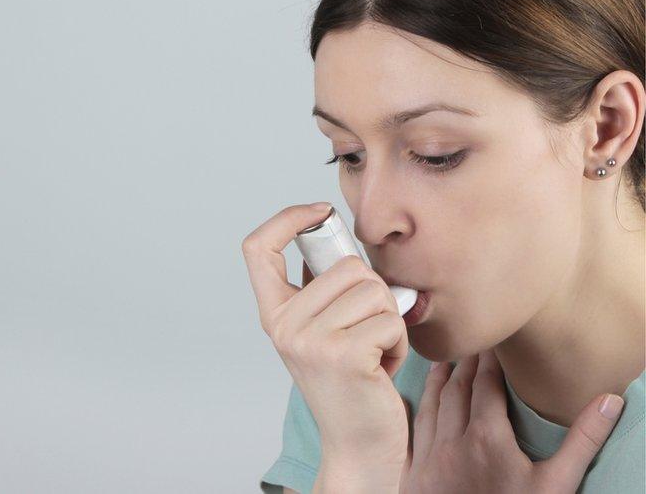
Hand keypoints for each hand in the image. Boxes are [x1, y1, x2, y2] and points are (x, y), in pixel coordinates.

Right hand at [242, 203, 410, 476]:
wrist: (359, 442)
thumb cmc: (351, 381)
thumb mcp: (322, 330)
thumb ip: (323, 288)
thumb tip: (339, 236)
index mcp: (273, 313)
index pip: (257, 247)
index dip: (287, 218)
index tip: (319, 212)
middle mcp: (283, 325)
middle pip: (346, 265)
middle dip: (374, 292)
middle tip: (366, 329)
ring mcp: (310, 340)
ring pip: (374, 290)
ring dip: (389, 320)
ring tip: (375, 350)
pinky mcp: (344, 355)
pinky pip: (389, 319)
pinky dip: (398, 342)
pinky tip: (382, 367)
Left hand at [399, 348, 624, 493]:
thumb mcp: (557, 484)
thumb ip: (582, 440)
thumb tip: (609, 402)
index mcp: (487, 437)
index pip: (487, 384)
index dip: (491, 360)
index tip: (494, 341)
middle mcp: (452, 441)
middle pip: (456, 389)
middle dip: (466, 364)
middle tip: (472, 342)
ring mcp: (430, 457)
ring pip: (431, 405)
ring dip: (439, 380)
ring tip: (445, 361)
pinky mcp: (415, 474)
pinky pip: (415, 430)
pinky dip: (418, 408)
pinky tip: (418, 401)